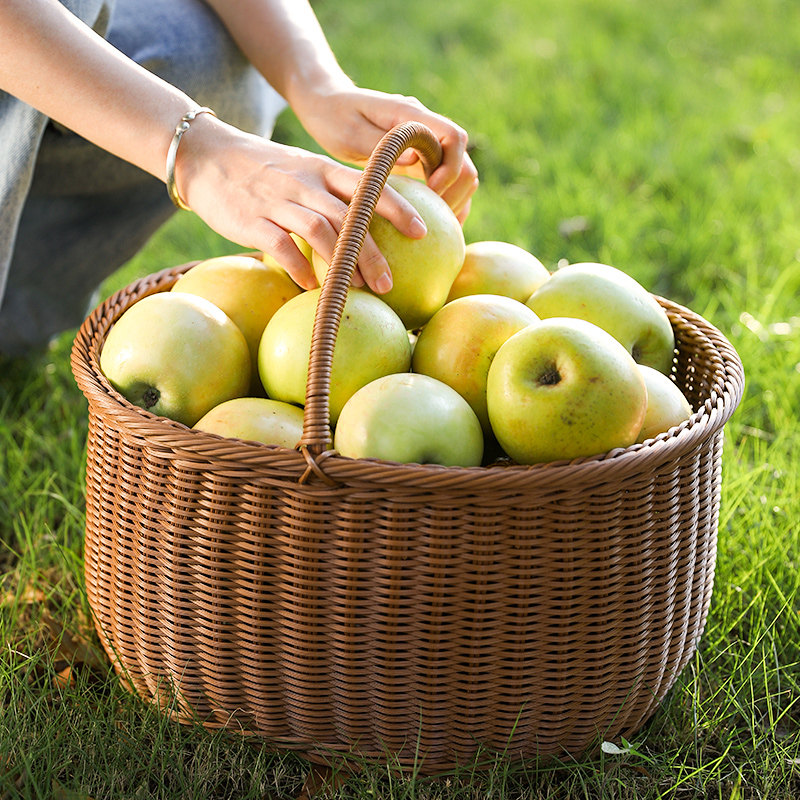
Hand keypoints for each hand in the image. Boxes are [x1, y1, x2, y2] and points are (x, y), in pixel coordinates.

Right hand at [175, 114, 428, 291]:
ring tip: (359, 290)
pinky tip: (313, 287)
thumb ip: (332, 192)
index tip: (421, 231)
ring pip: (320, 230)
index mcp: (321, 169)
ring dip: (342, 263)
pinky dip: (300, 267)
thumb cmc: (262, 171)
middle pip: (348, 216)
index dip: (397, 207)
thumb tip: (367, 227)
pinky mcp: (251, 219)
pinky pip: (280, 245)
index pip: (367, 185)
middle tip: (389, 283)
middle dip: (373, 252)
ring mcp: (278, 200)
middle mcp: (304, 183)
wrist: (205, 155)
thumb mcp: (302, 170)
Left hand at [290, 82, 478, 222]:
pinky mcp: (420, 161)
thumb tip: (415, 160)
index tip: (431, 192)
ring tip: (440, 230)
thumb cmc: (333, 118)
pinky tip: (434, 228)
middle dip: (457, 192)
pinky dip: (445, 206)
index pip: (453, 137)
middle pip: (464, 161)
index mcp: (411, 116)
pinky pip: (444, 184)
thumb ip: (381, 144)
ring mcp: (426, 146)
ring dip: (456, 202)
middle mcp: (426, 129)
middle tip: (436, 219)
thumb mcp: (349, 132)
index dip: (451, 167)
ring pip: (460, 175)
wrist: (326, 106)